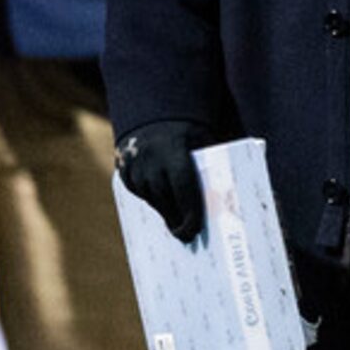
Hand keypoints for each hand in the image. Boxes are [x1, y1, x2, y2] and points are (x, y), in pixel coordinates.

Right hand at [117, 120, 209, 242]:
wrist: (155, 114)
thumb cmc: (188, 134)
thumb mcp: (203, 142)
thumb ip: (210, 166)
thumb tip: (226, 201)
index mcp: (174, 149)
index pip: (184, 188)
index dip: (190, 212)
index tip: (194, 230)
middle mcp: (150, 157)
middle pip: (165, 198)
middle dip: (176, 218)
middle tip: (186, 235)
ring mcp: (133, 163)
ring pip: (151, 197)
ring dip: (164, 210)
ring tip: (176, 224)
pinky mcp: (123, 168)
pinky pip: (138, 192)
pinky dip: (151, 199)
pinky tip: (163, 204)